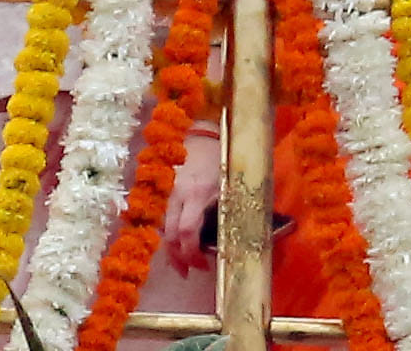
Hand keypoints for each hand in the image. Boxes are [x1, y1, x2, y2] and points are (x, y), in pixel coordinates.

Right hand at [163, 134, 221, 274]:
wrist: (202, 138)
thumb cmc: (221, 160)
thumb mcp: (231, 183)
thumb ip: (230, 208)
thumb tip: (246, 236)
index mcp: (197, 193)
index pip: (187, 231)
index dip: (191, 253)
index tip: (202, 265)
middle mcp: (177, 195)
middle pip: (170, 236)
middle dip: (178, 258)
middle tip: (189, 272)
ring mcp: (168, 195)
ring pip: (164, 230)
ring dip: (172, 250)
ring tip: (183, 265)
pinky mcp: (165, 195)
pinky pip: (164, 221)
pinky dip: (169, 236)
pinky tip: (177, 246)